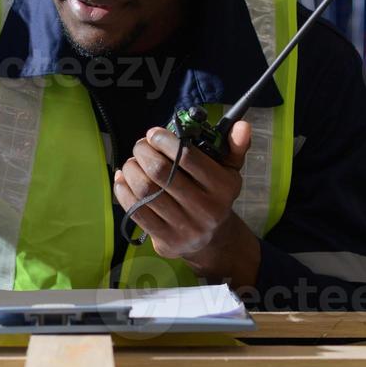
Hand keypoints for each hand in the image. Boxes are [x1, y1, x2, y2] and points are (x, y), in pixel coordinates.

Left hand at [113, 121, 261, 287]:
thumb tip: (242, 125)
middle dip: (144, 152)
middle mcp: (206, 209)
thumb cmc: (215, 196)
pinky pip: (136, 211)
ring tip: (132, 162)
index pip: (187, 157)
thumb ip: (235, 146)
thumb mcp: (229, 171)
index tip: (154, 133)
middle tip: (140, 146)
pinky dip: (123, 191)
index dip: (165, 141)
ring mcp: (185, 228)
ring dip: (132, 170)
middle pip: (161, 172)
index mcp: (223, 187)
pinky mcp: (166, 241)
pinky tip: (123, 179)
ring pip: (145, 190)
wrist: (212, 239)